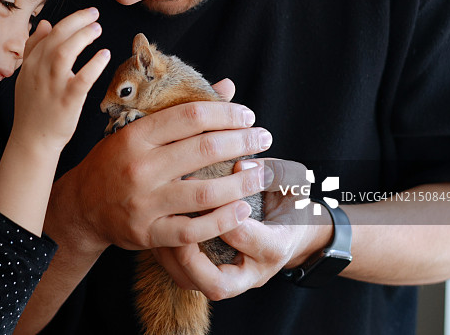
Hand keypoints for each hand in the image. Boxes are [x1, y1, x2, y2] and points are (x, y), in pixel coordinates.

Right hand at [11, 7, 110, 153]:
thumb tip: (45, 23)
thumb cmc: (32, 108)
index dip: (69, 21)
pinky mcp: (67, 101)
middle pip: (57, 38)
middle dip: (76, 22)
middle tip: (94, 15)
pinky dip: (93, 65)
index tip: (85, 14)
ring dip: (82, 37)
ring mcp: (53, 86)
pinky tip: (104, 55)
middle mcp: (39, 72)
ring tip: (97, 29)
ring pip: (64, 53)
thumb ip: (34, 48)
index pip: (49, 34)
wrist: (32, 140)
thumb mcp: (26, 75)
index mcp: (30, 64)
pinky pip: (81, 79)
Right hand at [48, 79, 271, 254]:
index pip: (189, 116)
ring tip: (262, 173)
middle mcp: (139, 167)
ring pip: (204, 193)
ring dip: (241, 182)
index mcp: (136, 136)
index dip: (225, 113)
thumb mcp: (137, 129)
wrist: (81, 206)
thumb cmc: (115, 161)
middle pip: (203, 151)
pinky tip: (242, 209)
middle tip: (265, 138)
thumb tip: (227, 87)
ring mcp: (144, 203)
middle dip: (242, 142)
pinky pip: (193, 230)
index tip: (247, 115)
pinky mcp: (148, 233)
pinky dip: (222, 220)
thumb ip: (181, 111)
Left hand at [153, 158, 330, 300]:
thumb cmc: (288, 204)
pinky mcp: (210, 277)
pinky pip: (181, 276)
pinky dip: (165, 255)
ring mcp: (230, 280)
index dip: (223, 213)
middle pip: (218, 285)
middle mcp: (251, 273)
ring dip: (171, 257)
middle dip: (191, 257)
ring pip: (193, 285)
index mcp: (274, 249)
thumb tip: (241, 164)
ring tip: (159, 225)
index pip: (247, 239)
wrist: (291, 232)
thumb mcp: (292, 186)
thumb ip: (273, 173)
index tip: (201, 186)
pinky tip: (157, 226)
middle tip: (174, 224)